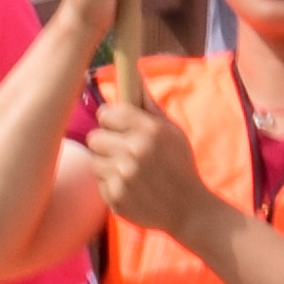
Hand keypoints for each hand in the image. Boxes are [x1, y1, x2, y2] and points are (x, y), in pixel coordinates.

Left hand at [86, 76, 220, 245]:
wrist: (189, 209)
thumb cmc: (180, 165)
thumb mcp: (173, 132)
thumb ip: (149, 105)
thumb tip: (134, 73)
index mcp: (149, 130)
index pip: (107, 113)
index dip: (112, 121)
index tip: (119, 128)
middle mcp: (134, 150)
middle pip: (94, 137)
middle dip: (107, 144)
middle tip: (123, 152)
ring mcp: (123, 176)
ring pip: (94, 161)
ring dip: (107, 166)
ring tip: (129, 172)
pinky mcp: (115, 197)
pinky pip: (100, 183)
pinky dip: (111, 185)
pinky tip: (131, 188)